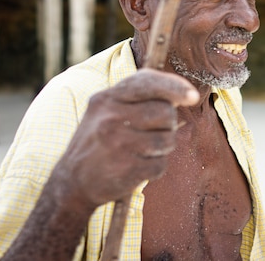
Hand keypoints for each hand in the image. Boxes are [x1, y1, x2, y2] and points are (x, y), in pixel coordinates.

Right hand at [50, 69, 198, 211]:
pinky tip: (137, 167)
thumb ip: (139, 97)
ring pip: (168, 139)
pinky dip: (155, 167)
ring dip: (163, 147)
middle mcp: (110, 118)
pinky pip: (161, 164)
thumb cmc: (100, 141)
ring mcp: (118, 145)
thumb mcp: (106, 110)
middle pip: (165, 112)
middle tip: (154, 131)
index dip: (175, 86)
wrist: (71, 183)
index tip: (193, 96)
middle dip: (168, 123)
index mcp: (105, 99)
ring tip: (143, 150)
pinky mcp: (126, 170)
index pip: (146, 82)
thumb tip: (185, 94)